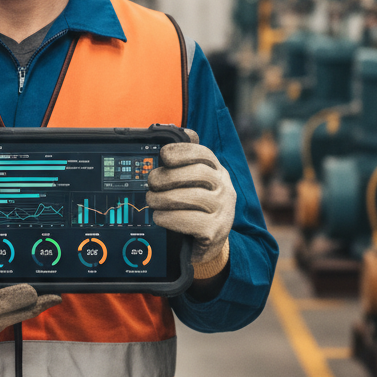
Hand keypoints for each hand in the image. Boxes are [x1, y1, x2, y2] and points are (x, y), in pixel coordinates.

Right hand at [0, 241, 60, 346]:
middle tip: (52, 293)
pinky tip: (38, 301)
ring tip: (52, 297)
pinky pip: (8, 324)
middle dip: (29, 304)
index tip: (30, 290)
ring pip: (10, 321)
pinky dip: (22, 312)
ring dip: (30, 309)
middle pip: (5, 316)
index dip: (10, 300)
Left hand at [145, 130, 235, 280]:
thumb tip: (175, 130)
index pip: (205, 155)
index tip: (164, 154)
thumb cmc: (194, 208)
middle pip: (199, 174)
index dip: (183, 151)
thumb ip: (185, 162)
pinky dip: (169, 217)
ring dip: (164, 198)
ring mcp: (223, 211)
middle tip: (151, 182)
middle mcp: (225, 189)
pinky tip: (159, 217)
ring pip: (193, 197)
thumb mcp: (193, 184)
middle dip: (169, 176)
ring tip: (151, 201)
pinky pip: (189, 220)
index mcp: (218, 173)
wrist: (207, 245)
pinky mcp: (215, 231)